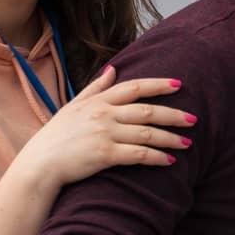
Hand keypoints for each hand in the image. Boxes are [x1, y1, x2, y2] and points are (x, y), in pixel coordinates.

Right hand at [20, 66, 193, 187]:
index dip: (159, 85)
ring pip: (147, 133)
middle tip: (194, 119)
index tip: (179, 85)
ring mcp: (104, 134)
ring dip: (171, 138)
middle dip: (174, 114)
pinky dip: (157, 157)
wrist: (39, 165)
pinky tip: (171, 161)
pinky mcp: (105, 155)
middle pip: (148, 110)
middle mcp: (103, 114)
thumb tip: (113, 69)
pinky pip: (139, 154)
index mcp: (98, 101)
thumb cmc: (56, 137)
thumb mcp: (73, 107)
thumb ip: (96, 88)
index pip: (135, 87)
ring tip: (187, 143)